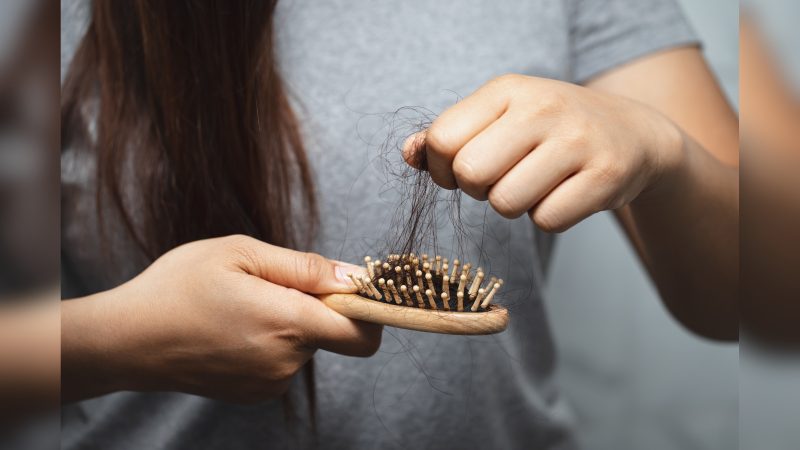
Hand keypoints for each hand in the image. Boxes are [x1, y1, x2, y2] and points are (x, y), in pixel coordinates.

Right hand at [62, 235, 380, 402]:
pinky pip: (283, 361)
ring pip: (305, 345)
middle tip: (268, 285)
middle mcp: (286, 361)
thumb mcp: (242, 253)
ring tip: (241, 306)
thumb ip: (305, 267)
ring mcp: (270, 383)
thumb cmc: (179, 287)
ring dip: (289, 323)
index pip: (364, 333)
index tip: (351, 289)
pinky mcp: (255, 394)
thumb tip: (354, 276)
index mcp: (288, 323)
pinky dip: (271, 342)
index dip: (369, 309)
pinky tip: (234, 328)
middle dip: (315, 306)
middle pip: (332, 333)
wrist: (127, 340)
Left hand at [404, 74, 684, 231]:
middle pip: (470, 174)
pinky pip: (547, 221)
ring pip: (506, 204)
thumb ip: (449, 135)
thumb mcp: (500, 117)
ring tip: (536, 183)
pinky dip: (549, 217)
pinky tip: (565, 193)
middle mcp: (542, 108)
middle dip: (478, 189)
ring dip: (514, 206)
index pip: (442, 139)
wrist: (633, 134)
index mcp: (507, 90)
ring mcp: (577, 140)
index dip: (442, 169)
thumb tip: (409, 154)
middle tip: (502, 179)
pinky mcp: (605, 175)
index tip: (463, 170)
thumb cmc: (551, 129)